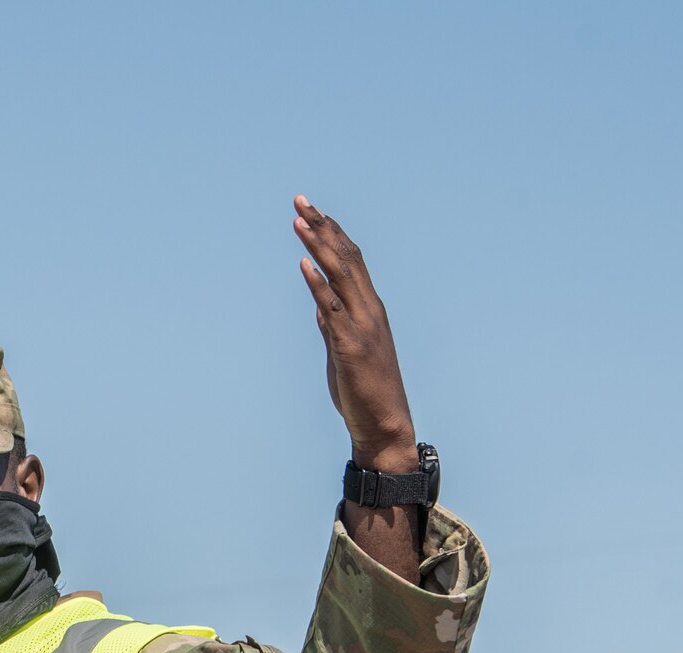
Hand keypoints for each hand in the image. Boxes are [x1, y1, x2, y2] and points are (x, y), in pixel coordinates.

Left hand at [293, 195, 415, 470]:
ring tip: (300, 220)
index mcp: (369, 308)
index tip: (312, 210)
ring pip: (340, 276)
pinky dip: (318, 285)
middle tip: (301, 200)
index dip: (332, 232)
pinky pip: (332, 309)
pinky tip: (305, 264)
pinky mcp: (350, 345)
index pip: (351, 260)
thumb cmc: (363, 388)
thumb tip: (319, 304)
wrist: (383, 423)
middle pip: (346, 258)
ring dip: (319, 246)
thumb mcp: (344, 350)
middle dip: (323, 227)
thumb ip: (332, 324)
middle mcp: (369, 310)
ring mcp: (361, 326)